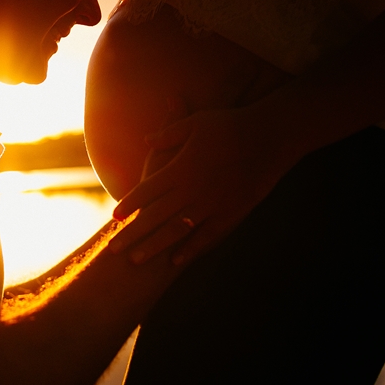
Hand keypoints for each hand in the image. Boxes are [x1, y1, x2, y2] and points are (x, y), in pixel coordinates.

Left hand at [108, 106, 299, 265]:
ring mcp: (211, 205)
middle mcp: (191, 190)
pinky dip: (190, 249)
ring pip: (176, 231)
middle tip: (113, 249)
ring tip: (136, 260)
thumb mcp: (196, 123)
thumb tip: (146, 138)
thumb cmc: (231, 124)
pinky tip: (176, 259)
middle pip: (154, 217)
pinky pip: (206, 236)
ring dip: (154, 247)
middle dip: (132, 234)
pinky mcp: (231, 213)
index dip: (129, 205)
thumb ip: (169, 133)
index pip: (146, 191)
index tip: (114, 216)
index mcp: (179, 169)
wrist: (271, 136)